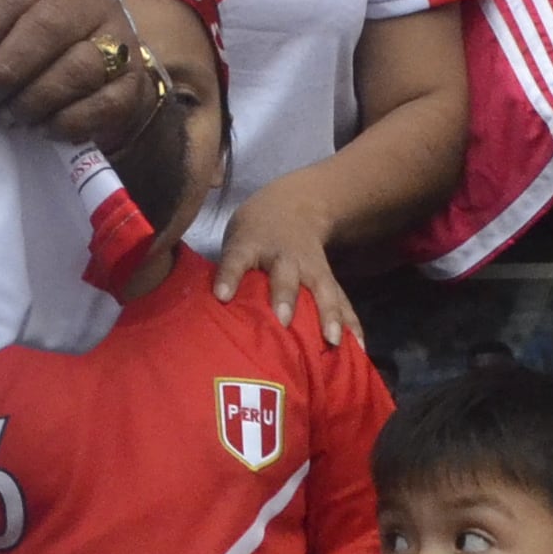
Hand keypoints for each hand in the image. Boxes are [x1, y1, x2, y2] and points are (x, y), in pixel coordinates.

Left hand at [0, 0, 157, 149]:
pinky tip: (42, 127)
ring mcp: (119, 38)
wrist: (104, 63)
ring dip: (32, 100)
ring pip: (76, 69)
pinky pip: (102, 105)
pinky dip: (66, 121)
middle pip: (45, 30)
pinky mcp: (134, 81)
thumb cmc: (38, 40)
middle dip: (4, 72)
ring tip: (8, 116)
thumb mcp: (8, 22)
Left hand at [213, 172, 360, 344]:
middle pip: (284, 276)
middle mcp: (283, 256)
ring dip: (327, 314)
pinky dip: (350, 322)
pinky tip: (358, 347)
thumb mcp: (233, 241)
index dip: (228, 276)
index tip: (221, 297)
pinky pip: (342, 300)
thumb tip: (194, 313)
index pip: (236, 259)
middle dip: (285, 297)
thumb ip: (221, 272)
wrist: (293, 205)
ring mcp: (310, 267)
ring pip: (321, 289)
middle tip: (283, 321)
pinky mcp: (328, 278)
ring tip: (333, 341)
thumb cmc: (254, 234)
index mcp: (251, 245)